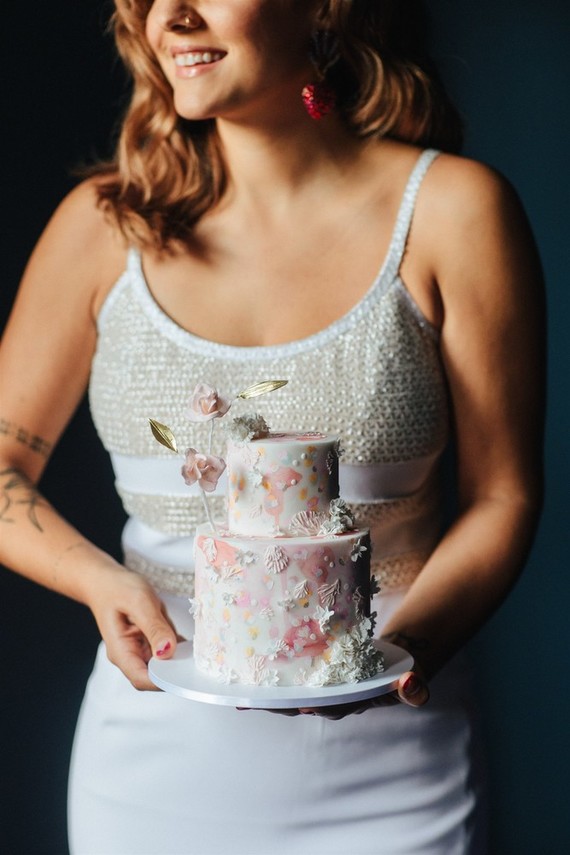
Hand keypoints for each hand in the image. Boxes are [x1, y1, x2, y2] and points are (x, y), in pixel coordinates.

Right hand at [86, 562, 177, 690]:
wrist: (106, 580)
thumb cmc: (117, 588)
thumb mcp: (139, 602)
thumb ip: (154, 627)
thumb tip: (167, 651)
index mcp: (121, 652)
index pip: (142, 679)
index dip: (165, 681)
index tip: (185, 672)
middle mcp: (130, 656)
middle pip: (156, 675)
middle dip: (176, 667)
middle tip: (195, 655)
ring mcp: (139, 650)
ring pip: (164, 662)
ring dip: (177, 652)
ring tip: (186, 639)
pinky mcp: (148, 642)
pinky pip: (166, 649)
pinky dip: (176, 643)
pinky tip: (183, 634)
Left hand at [239, 669, 429, 718]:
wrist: (391, 664)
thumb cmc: (399, 675)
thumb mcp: (409, 681)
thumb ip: (413, 688)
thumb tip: (414, 686)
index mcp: (350, 704)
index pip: (330, 708)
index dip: (315, 706)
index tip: (304, 706)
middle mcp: (329, 701)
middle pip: (299, 705)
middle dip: (279, 704)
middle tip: (257, 701)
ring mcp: (317, 690)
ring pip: (288, 695)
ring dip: (266, 695)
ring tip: (241, 692)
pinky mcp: (309, 676)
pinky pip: (285, 680)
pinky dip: (266, 681)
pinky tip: (242, 679)